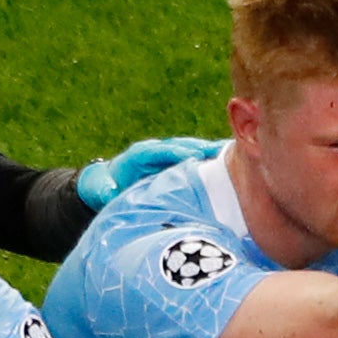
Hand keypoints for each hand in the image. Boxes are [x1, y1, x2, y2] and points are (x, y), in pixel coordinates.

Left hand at [78, 136, 223, 209]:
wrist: (107, 184)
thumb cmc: (104, 188)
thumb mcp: (100, 189)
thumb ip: (105, 189)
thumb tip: (109, 191)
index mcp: (139, 155)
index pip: (159, 150)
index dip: (176, 151)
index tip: (193, 154)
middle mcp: (157, 151)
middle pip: (182, 146)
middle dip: (200, 148)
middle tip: (222, 152)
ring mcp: (169, 157)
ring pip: (193, 152)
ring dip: (212, 154)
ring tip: (236, 156)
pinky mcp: (177, 165)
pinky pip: (197, 162)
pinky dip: (213, 164)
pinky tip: (234, 169)